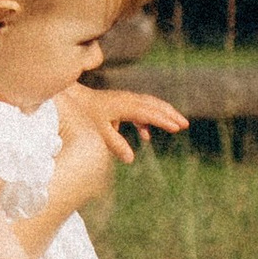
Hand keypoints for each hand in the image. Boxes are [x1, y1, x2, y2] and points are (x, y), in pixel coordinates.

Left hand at [60, 82, 188, 167]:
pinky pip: (141, 110)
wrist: (73, 98)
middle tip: (185, 124)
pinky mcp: (122, 103)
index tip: (177, 128)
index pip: (149, 113)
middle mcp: (128, 100)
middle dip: (170, 114)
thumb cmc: (85, 115)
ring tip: (176, 126)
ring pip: (150, 105)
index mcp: (125, 105)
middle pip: (155, 105)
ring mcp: (126, 100)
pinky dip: (147, 120)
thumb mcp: (98, 132)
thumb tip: (130, 160)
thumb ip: (115, 144)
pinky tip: (146, 136)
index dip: (163, 120)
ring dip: (164, 114)